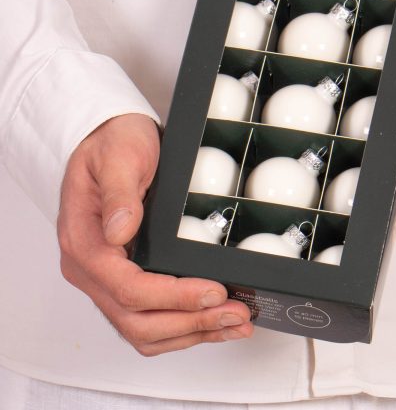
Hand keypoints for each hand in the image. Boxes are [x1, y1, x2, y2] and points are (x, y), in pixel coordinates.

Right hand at [58, 114, 252, 355]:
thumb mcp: (119, 157)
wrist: (108, 138)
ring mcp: (105, 278)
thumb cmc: (112, 144)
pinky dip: (181, 328)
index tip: (213, 292)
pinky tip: (212, 322)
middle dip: (190, 322)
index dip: (174, 297)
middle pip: (137, 320)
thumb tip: (120, 231)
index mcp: (85, 243)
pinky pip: (147, 318)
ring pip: (143, 329)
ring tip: (234, 324)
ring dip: (190, 333)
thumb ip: (119, 194)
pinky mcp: (124, 278)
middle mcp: (90, 270)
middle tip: (235, 314)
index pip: (128, 288)